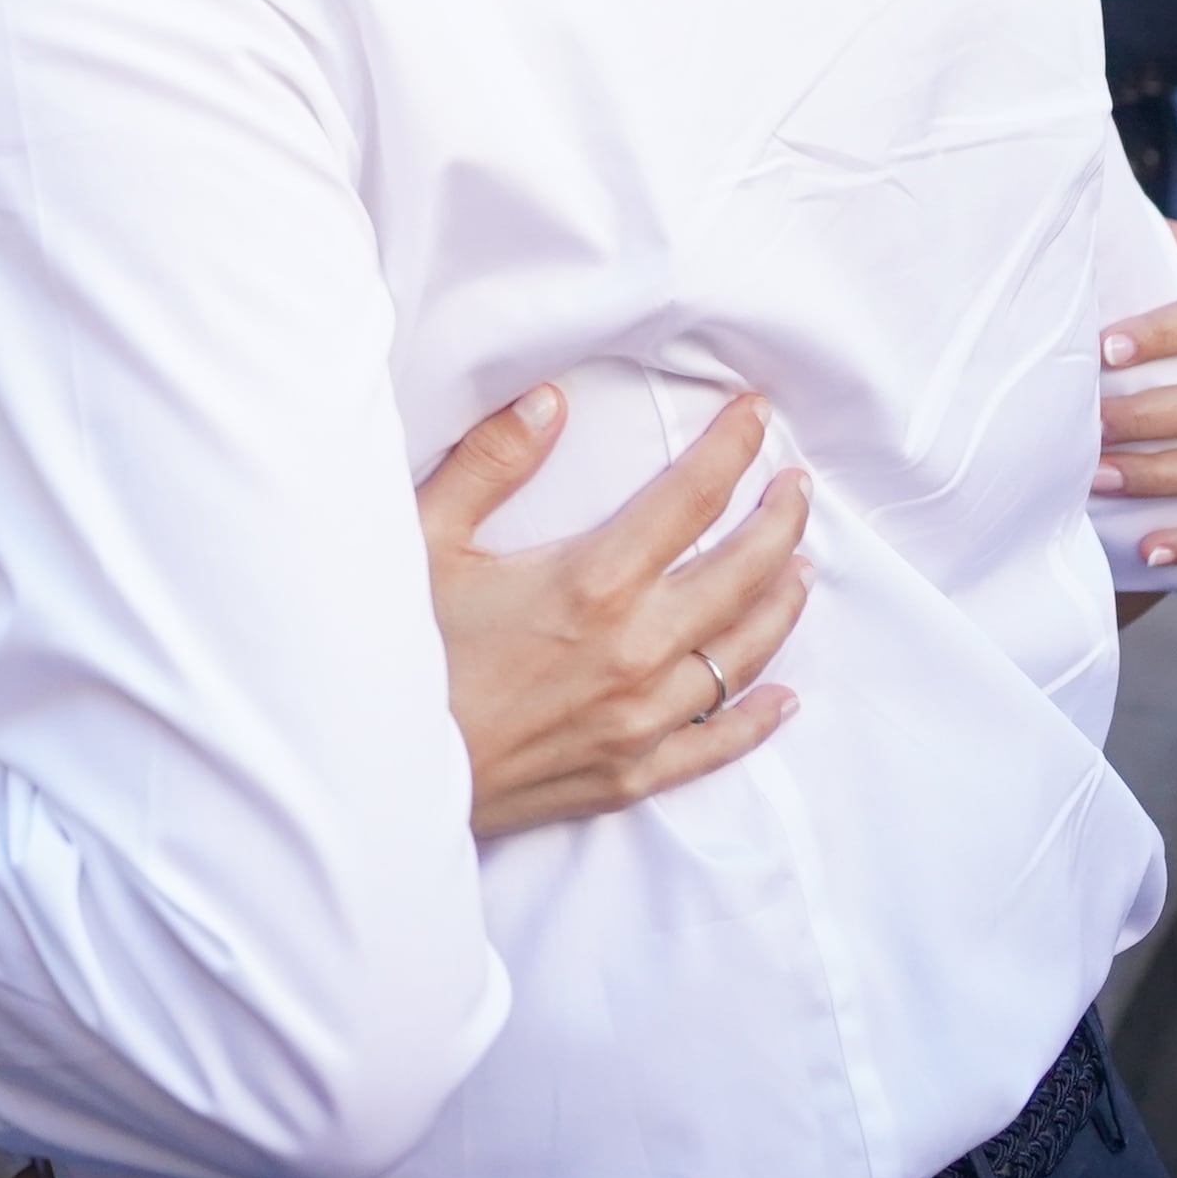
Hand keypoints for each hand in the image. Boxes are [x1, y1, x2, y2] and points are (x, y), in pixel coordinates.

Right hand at [418, 385, 807, 838]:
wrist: (378, 771)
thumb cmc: (398, 652)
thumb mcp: (425, 538)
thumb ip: (491, 462)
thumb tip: (549, 401)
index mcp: (591, 583)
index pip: (691, 498)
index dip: (731, 450)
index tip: (755, 416)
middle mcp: (635, 651)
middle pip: (741, 573)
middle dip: (779, 521)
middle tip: (798, 489)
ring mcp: (640, 720)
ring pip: (744, 655)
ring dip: (780, 605)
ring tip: (798, 569)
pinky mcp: (628, 776)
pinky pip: (716, 746)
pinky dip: (757, 719)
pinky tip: (782, 697)